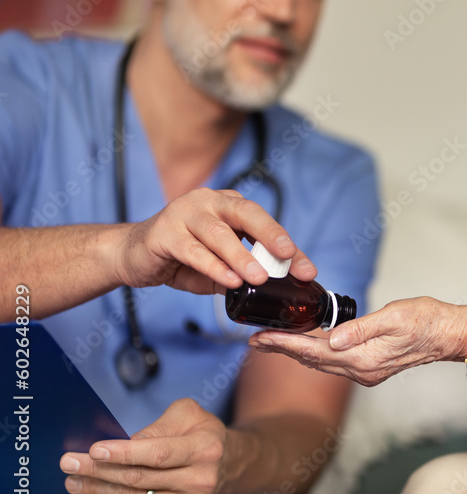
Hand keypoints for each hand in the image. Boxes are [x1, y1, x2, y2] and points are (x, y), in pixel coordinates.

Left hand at [60, 399, 226, 493]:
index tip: (95, 449)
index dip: (125, 453)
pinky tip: (96, 491)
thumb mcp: (188, 415)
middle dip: (99, 469)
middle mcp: (199, 480)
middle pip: (139, 477)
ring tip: (73, 478)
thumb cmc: (200, 434)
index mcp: (204, 449)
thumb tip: (126, 444)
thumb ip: (158, 426)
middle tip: (69, 462)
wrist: (224, 464)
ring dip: (98, 488)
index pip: (158, 454)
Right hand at [114, 188, 315, 294]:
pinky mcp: (164, 233)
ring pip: (218, 233)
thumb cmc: (183, 257)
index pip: (264, 222)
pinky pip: (193, 250)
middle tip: (287, 255)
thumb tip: (281, 290)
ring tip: (259, 277)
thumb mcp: (222, 265)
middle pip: (245, 213)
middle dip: (270, 233)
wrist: (132, 254)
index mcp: (228, 206)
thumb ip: (247, 272)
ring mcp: (184, 213)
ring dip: (241, 257)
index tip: (307, 270)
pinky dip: (213, 266)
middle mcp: (208, 202)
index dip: (286, 246)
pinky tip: (229, 280)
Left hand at [249, 297, 466, 386]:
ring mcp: (366, 372)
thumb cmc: (428, 320)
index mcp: (364, 359)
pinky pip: (334, 363)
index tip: (260, 338)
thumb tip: (333, 339)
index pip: (314, 352)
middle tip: (254, 340)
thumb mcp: (396, 316)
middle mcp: (362, 370)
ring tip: (271, 342)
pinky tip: (305, 346)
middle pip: (312, 360)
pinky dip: (314, 354)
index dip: (284, 344)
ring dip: (295, 352)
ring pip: (321, 363)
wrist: (451, 335)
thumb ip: (363, 328)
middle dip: (282, 350)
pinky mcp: (371, 367)